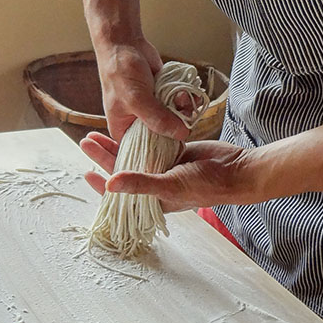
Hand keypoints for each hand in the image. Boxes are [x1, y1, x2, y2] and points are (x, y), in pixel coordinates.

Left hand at [80, 131, 264, 211]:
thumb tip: (109, 185)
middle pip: (123, 168)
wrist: (236, 169)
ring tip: (97, 131)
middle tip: (85, 140)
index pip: (120, 194)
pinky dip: (139, 134)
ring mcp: (164, 166)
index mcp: (152, 199)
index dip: (102, 184)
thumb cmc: (206, 185)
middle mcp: (155, 182)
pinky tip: (127, 124)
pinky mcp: (174, 151)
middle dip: (104, 156)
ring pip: (134, 154)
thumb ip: (140, 183)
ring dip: (117, 143)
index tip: (86, 172)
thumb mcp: (170, 185)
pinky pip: (151, 143)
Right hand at [95, 39, 188, 140]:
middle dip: (177, 124)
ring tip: (182, 95)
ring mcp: (153, 110)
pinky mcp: (163, 98)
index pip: (145, 151)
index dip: (162, 150)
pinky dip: (185, 98)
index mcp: (124, 131)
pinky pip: (179, 105)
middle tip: (183, 113)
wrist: (125, 44)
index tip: (178, 142)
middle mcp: (139, 123)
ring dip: (183, 108)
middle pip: (164, 136)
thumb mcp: (136, 100)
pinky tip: (185, 91)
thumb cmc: (120, 72)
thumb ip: (157, 119)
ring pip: (175, 119)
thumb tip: (182, 134)